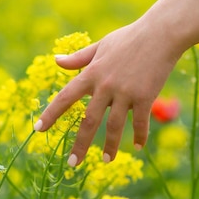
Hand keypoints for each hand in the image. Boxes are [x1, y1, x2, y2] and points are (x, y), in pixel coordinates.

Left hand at [33, 21, 182, 166]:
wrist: (161, 33)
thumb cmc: (129, 38)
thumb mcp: (100, 46)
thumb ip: (78, 58)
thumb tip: (56, 61)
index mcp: (91, 73)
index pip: (65, 97)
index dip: (50, 114)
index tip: (38, 130)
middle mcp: (105, 85)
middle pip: (88, 120)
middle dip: (79, 144)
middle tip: (71, 164)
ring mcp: (125, 92)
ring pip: (114, 126)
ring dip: (109, 146)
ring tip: (105, 161)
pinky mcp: (145, 96)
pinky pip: (140, 122)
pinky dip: (139, 136)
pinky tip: (137, 147)